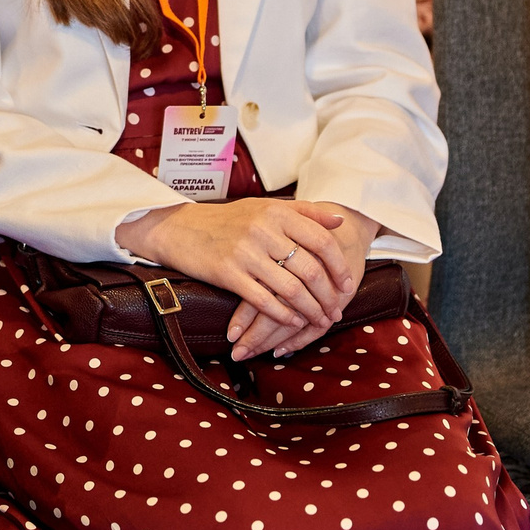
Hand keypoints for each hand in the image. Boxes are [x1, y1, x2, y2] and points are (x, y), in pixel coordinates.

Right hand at [224, 204, 379, 358]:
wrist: (182, 229)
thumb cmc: (228, 220)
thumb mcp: (266, 208)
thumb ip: (304, 212)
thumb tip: (339, 220)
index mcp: (276, 212)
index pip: (321, 241)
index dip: (339, 266)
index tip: (347, 284)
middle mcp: (263, 230)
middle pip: (310, 269)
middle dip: (328, 296)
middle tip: (336, 311)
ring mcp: (245, 253)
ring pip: (291, 289)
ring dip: (310, 310)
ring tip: (320, 320)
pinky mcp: (228, 273)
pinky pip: (264, 300)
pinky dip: (284, 315)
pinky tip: (294, 321)